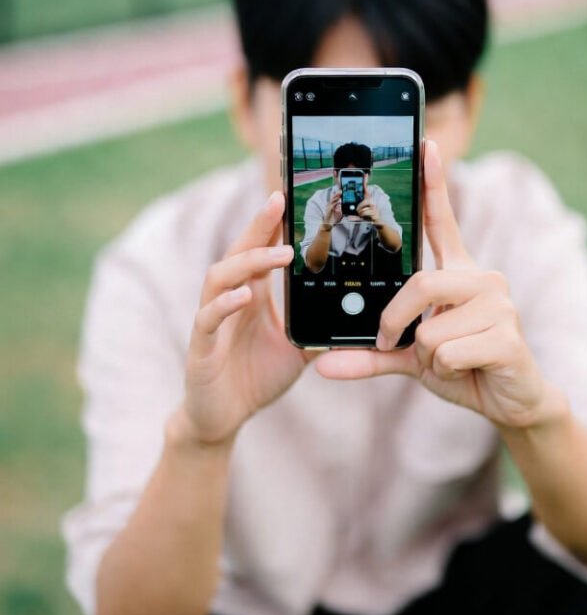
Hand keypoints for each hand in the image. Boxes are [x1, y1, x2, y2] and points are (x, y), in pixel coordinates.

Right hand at [182, 192, 312, 444]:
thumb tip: (356, 315)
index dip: (270, 223)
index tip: (287, 196)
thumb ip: (318, 328)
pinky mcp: (201, 347)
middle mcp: (228, 300)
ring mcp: (212, 321)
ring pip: (220, 277)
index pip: (258, 250)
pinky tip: (244, 296)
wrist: (222, 417)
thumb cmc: (256, 377)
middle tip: (279, 201)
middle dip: (258, 225)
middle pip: (238, 251)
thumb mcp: (297, 350)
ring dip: (249, 261)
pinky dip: (225, 304)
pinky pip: (208, 319)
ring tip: (279, 253)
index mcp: (250, 296)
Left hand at [315, 141, 556, 430]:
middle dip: (397, 323)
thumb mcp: (411, 358)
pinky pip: (448, 351)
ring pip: (430, 328)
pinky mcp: (509, 337)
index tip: (425, 143)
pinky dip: (447, 370)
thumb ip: (369, 354)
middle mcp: (483, 278)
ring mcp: (500, 304)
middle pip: (420, 284)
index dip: (434, 182)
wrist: (510, 401)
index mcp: (459, 273)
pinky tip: (469, 370)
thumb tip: (319, 363)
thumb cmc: (462, 367)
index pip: (442, 221)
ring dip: (429, 356)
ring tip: (452, 360)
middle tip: (398, 344)